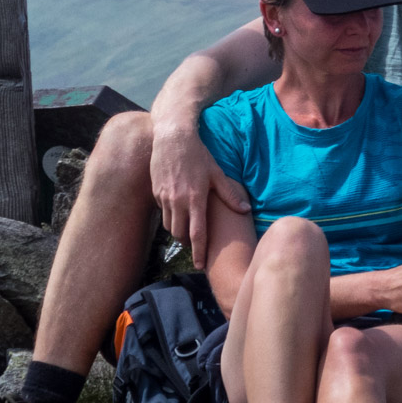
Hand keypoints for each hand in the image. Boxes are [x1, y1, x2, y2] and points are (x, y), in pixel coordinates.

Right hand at [150, 124, 250, 269]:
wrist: (173, 137)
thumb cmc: (198, 154)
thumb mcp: (217, 173)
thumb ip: (230, 195)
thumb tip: (245, 210)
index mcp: (195, 199)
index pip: (197, 233)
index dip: (199, 252)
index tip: (200, 265)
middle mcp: (178, 201)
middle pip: (180, 234)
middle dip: (188, 243)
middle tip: (196, 245)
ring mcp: (164, 198)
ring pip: (169, 226)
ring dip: (178, 231)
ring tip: (188, 230)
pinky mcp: (156, 193)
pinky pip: (163, 212)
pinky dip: (171, 216)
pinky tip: (179, 211)